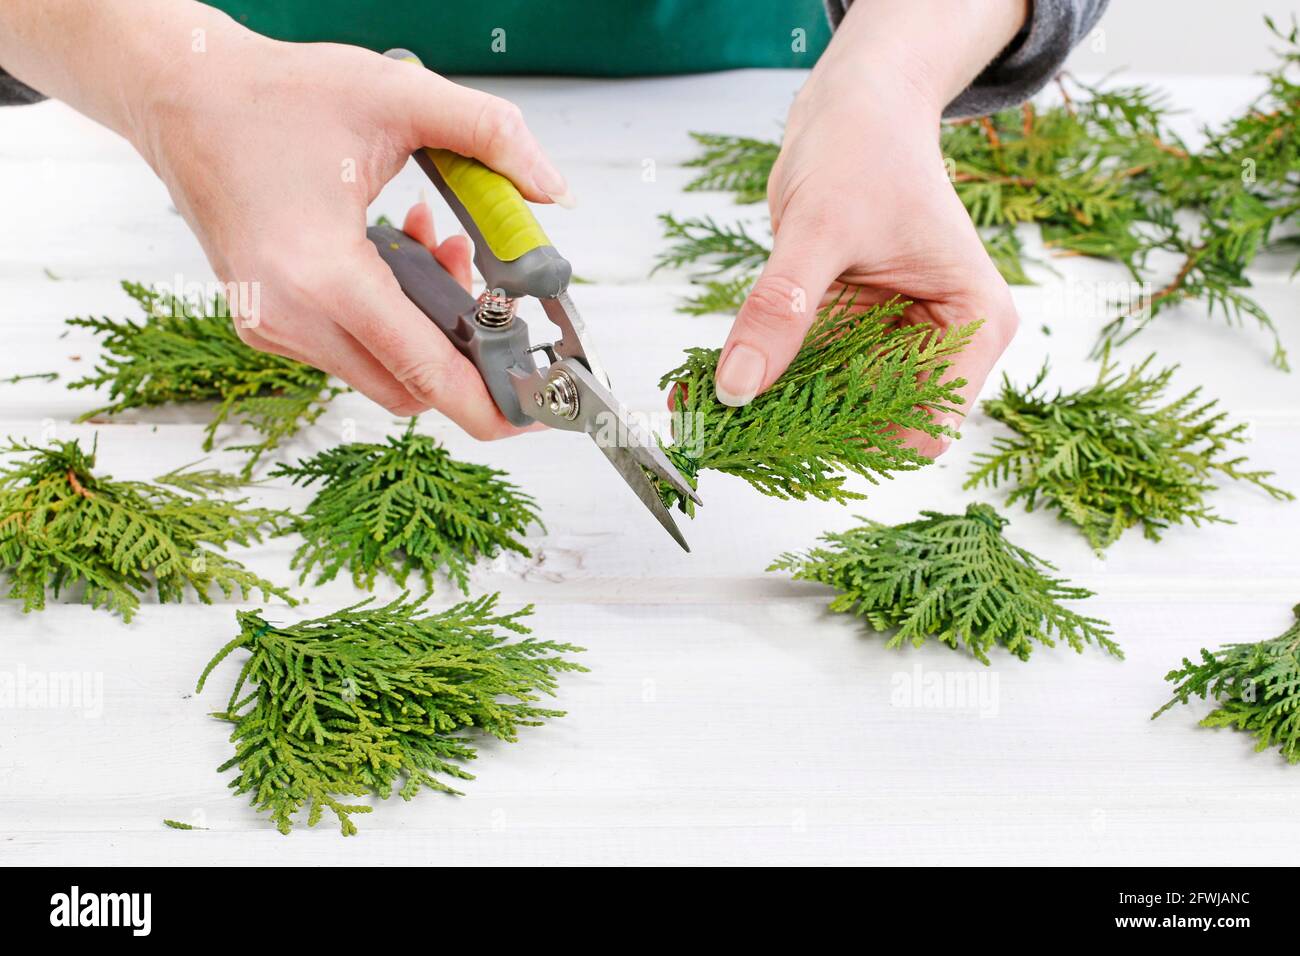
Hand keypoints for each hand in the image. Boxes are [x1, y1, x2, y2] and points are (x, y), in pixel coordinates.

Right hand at [130, 20, 571, 437]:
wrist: (182, 93)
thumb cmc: (274, 95)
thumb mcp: (399, 93)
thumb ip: (491, 134)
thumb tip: (553, 190)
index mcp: (321, 273)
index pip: (424, 370)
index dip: (488, 403)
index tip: (533, 417)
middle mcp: (287, 316)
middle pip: (410, 385)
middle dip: (463, 345)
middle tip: (476, 271)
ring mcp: (270, 327)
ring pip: (381, 370)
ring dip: (424, 323)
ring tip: (430, 241)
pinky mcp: (264, 323)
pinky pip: (348, 350)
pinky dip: (387, 317)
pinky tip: (391, 250)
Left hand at [713, 0, 1026, 456]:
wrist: (855, 108)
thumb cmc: (865, 149)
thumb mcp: (820, 229)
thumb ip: (781, 309)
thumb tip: (737, 385)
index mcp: (972, 326)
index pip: (925, 424)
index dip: (860, 440)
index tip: (786, 439)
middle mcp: (943, 344)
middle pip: (879, 424)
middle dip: (809, 430)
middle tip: (731, 432)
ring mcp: (897, 341)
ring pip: (838, 406)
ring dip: (780, 410)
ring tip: (711, 410)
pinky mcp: (856, 332)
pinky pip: (811, 373)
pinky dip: (769, 379)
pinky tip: (713, 382)